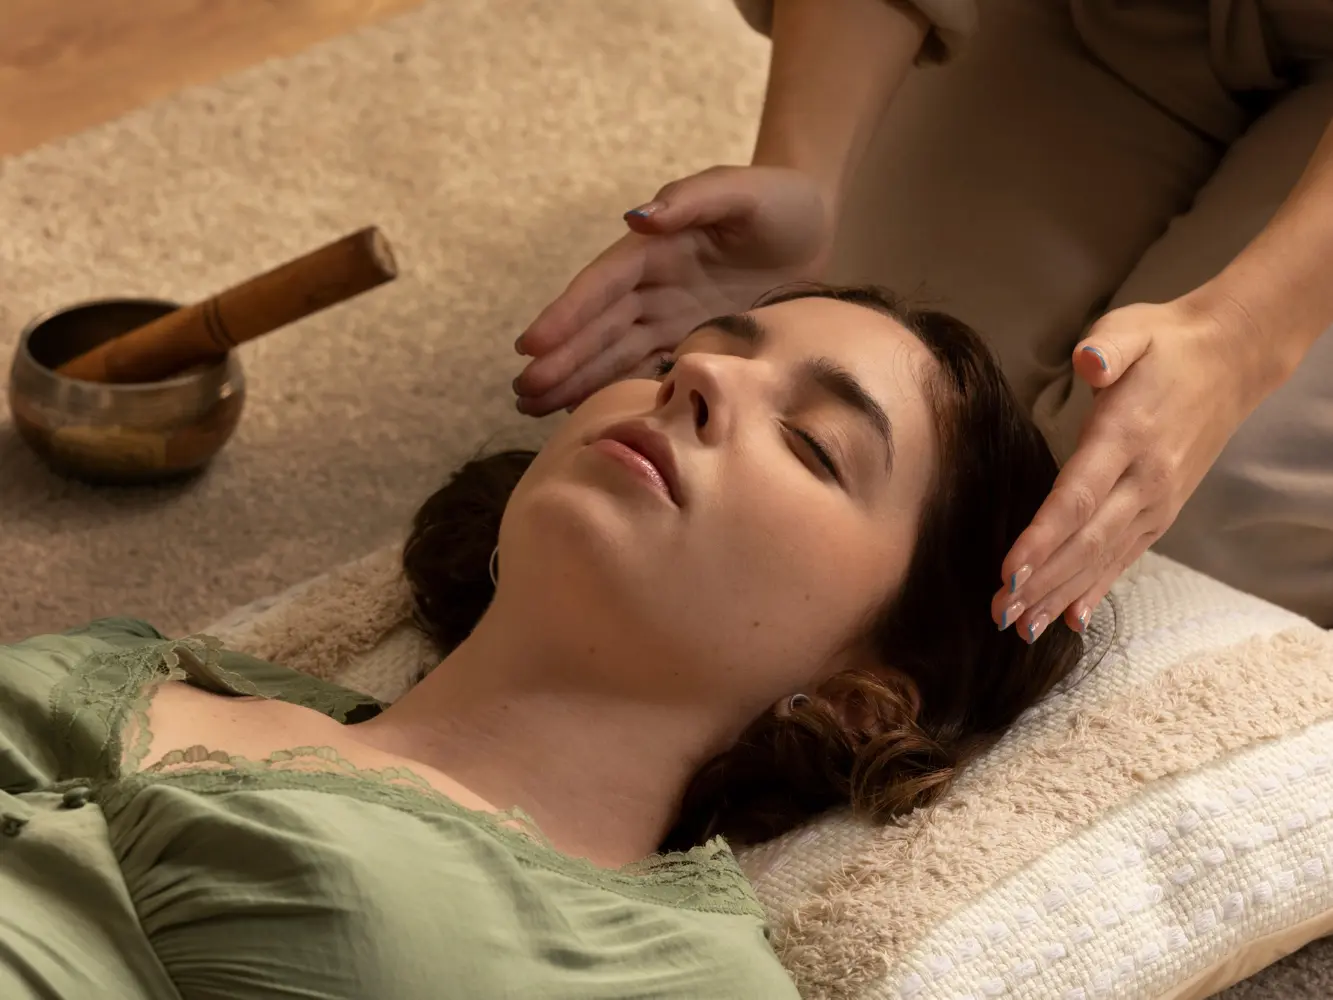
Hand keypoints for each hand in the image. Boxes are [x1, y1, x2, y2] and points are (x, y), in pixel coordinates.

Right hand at [512, 165, 833, 415]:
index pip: (601, 286)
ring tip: (532, 408)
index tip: (531, 345)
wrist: (817, 224)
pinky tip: (590, 416)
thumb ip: (693, 199)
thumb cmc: (780, 201)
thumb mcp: (742, 192)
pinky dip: (620, 391)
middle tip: (522, 392)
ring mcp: (669, 315)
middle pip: (598, 327)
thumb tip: (637, 219)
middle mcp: (652, 284)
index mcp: (655, 248)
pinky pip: (650, 369)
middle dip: (560, 359)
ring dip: (574, 380)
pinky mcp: (691, 339)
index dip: (566, 315)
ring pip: (613, 353)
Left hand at [992, 295, 1284, 640]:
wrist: (1231, 360)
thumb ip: (1107, 345)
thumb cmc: (1165, 343)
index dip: (1042, 538)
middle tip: (998, 613)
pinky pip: (1125, 558)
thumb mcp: (1133, 327)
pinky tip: (1070, 619)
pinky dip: (1095, 589)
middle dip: (1041, 582)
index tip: (1009, 571)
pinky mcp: (1161, 512)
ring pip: (1103, 558)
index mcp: (1127, 437)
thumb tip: (1089, 361)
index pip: (1078, 497)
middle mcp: (1144, 479)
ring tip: (1022, 629)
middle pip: (1086, 542)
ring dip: (1060, 595)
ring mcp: (1156, 501)